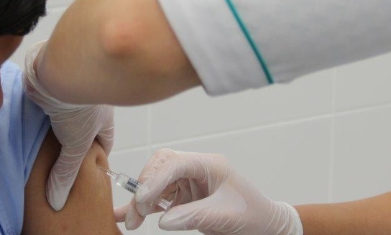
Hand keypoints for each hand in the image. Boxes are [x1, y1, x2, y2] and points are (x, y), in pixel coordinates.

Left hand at [23, 40, 114, 210]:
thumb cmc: (78, 108)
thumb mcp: (75, 146)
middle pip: (84, 129)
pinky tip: (33, 125)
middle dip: (74, 144)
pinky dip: (42, 113)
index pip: (104, 142)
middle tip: (61, 162)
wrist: (57, 71)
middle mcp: (90, 104)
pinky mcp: (51, 85)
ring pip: (65, 116)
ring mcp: (71, 94)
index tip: (87, 171)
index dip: (97, 157)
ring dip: (55, 128)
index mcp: (104, 117)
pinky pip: (48, 103)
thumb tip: (56, 202)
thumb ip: (66, 174)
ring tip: (43, 148)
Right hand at [120, 149, 301, 234]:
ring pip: (155, 184)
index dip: (155, 179)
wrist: (266, 227)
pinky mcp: (183, 197)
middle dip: (144, 188)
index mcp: (209, 164)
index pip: (174, 163)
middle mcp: (196, 169)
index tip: (142, 199)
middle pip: (160, 168)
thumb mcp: (225, 216)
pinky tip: (125, 215)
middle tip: (136, 211)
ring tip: (131, 221)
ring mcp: (188, 182)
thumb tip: (162, 221)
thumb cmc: (254, 215)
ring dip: (141, 201)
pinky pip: (158, 199)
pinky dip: (142, 207)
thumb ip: (193, 216)